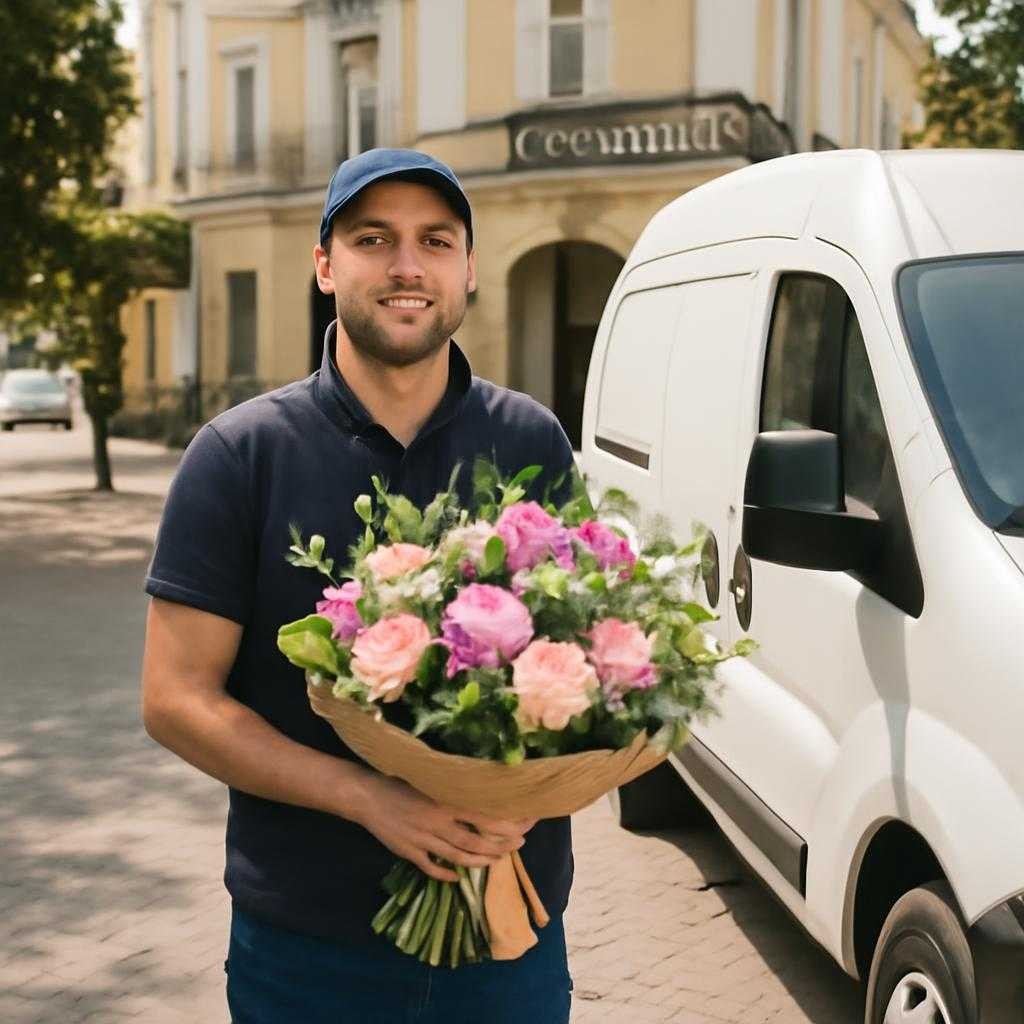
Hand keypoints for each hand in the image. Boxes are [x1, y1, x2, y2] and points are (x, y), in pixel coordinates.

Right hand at [354, 773, 536, 882]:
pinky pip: (431, 868)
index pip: (484, 817)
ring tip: (496, 860)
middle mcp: (437, 822)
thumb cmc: (401, 781)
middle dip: (500, 846)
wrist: (366, 795)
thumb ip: (454, 790)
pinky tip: (457, 877)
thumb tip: (485, 794)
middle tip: (518, 846)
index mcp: (445, 801)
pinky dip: (446, 874)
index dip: (507, 826)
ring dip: (480, 862)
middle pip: (475, 841)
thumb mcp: (431, 780)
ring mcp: (422, 840)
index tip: (524, 827)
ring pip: (458, 858)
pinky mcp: (408, 853)